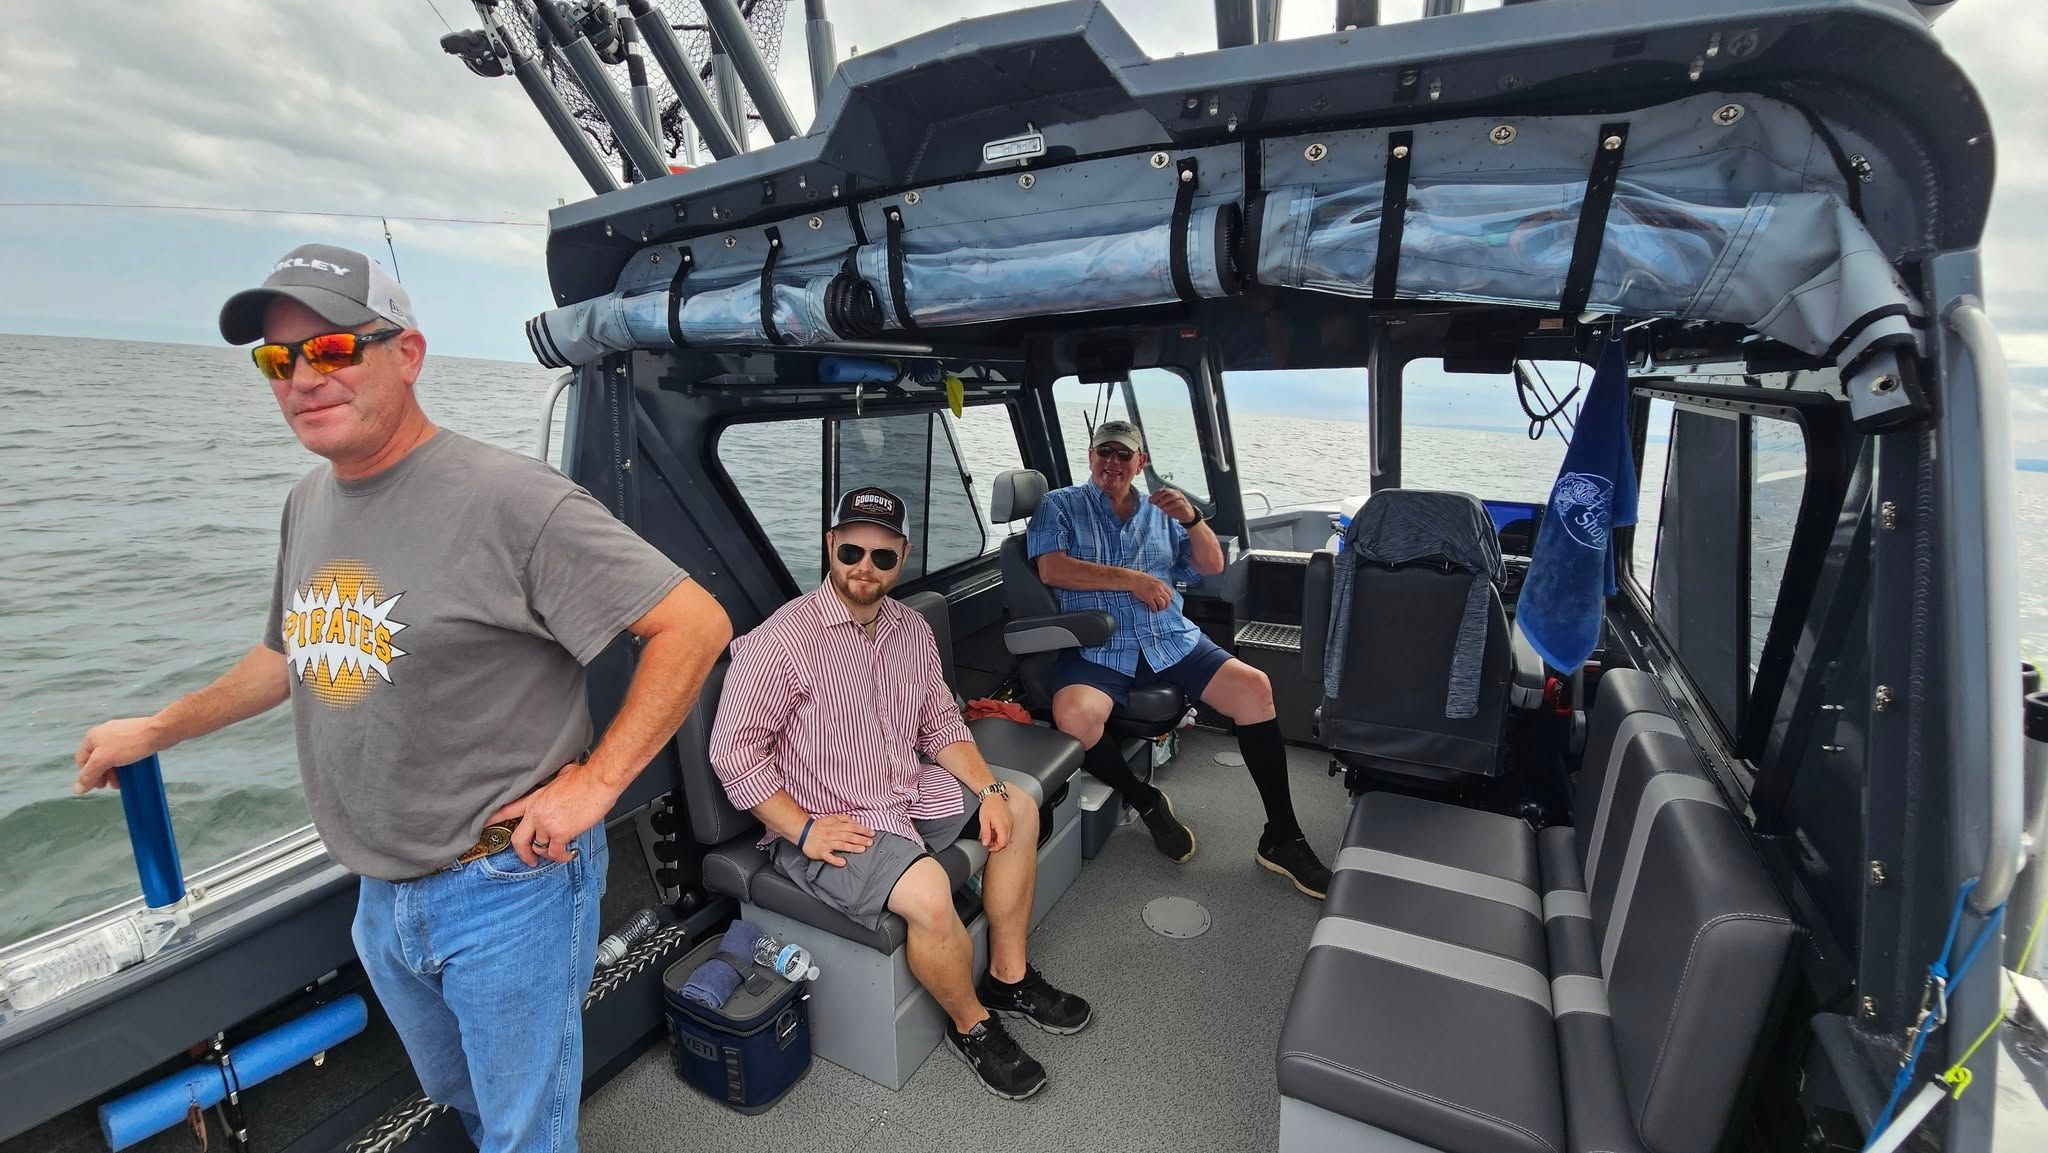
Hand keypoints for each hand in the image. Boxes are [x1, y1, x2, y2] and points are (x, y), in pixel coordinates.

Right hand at [74, 717, 167, 794]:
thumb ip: (89, 775)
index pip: (82, 760)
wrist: (158, 732)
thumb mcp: (104, 760)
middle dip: (103, 775)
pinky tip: (130, 772)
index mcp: (92, 737)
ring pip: (111, 758)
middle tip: (112, 785)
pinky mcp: (132, 738)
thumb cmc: (129, 744)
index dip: (88, 775)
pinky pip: (124, 754)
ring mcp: (119, 735)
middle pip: (97, 760)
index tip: (100, 786)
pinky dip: (124, 764)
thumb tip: (77, 789)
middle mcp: (103, 734)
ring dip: (114, 772)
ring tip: (122, 781)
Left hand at [488, 762, 622, 865]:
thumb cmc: (584, 777)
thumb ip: (556, 782)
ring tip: (557, 853)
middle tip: (529, 860)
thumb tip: (564, 777)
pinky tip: (568, 855)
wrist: (596, 781)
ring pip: (540, 848)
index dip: (494, 819)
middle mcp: (537, 814)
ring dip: (548, 854)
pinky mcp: (561, 834)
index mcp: (535, 799)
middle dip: (523, 853)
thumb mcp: (561, 775)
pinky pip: (556, 852)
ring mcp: (547, 825)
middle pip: (519, 840)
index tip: (485, 826)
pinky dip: (561, 857)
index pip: (508, 810)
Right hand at [800, 814, 873, 866]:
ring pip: (841, 845)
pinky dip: (835, 859)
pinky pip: (828, 857)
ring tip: (862, 849)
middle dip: (860, 839)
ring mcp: (827, 843)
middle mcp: (832, 834)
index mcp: (835, 826)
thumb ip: (843, 819)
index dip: (862, 830)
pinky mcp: (821, 852)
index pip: (851, 827)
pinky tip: (843, 862)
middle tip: (870, 842)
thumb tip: (855, 821)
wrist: (803, 832)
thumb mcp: (831, 818)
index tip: (871, 833)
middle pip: (848, 836)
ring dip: (852, 847)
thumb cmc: (819, 826)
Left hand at [978, 790, 1012, 853]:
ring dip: (999, 839)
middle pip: (1005, 841)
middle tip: (988, 842)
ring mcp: (1010, 822)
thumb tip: (986, 843)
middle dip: (997, 844)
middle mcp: (1009, 825)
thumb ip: (985, 833)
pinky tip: (994, 830)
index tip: (989, 847)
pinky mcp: (1010, 820)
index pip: (1003, 843)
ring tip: (990, 835)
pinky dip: (1001, 833)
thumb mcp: (984, 820)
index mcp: (1003, 826)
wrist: (993, 795)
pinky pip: (1007, 831)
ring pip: (1007, 836)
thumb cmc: (989, 805)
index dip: (996, 848)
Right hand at [1129, 573, 1173, 611]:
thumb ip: (1159, 585)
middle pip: (1167, 600)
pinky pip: (1154, 606)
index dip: (1169, 598)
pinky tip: (1153, 610)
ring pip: (1162, 604)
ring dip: (1161, 608)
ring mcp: (1154, 594)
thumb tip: (1161, 590)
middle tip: (1163, 607)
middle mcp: (1159, 589)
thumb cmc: (1141, 578)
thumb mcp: (1153, 579)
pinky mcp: (1148, 598)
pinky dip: (1154, 610)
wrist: (1134, 579)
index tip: (1167, 601)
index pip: (1170, 593)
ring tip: (1158, 609)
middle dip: (1166, 605)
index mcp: (1161, 584)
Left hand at [1149, 487, 1196, 525]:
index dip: (1155, 494)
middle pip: (1166, 491)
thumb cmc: (1175, 510)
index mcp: (1171, 492)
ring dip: (1164, 500)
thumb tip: (1149, 500)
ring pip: (1172, 495)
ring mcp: (1181, 498)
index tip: (1149, 500)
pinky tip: (1165, 509)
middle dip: (1158, 496)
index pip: (1162, 490)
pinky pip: (1178, 503)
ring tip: (1159, 506)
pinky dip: (1170, 505)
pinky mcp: (1185, 504)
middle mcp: (1176, 493)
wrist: (1187, 516)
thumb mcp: (1165, 506)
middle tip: (1153, 502)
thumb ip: (1159, 502)